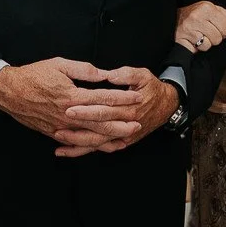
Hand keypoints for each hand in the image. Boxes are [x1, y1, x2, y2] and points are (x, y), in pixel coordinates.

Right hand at [0, 58, 142, 149]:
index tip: (137, 96)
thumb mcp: (59, 65)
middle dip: (122, 123)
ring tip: (126, 138)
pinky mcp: (54, 133)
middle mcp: (69, 114)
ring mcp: (62, 126)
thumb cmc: (34, 75)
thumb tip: (103, 74)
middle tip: (139, 123)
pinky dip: (91, 146)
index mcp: (72, 95)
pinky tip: (102, 147)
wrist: (10, 92)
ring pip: (91, 136)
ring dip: (110, 138)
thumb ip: (84, 70)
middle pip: (102, 122)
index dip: (123, 98)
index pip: (104, 98)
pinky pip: (76, 143)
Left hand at [58, 67, 177, 157]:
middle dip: (77, 131)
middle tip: (58, 127)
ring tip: (59, 142)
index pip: (105, 110)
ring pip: (99, 144)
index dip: (86, 110)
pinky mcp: (122, 142)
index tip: (69, 108)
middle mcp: (126, 125)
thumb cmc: (152, 88)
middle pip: (99, 130)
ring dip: (78, 145)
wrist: (167, 105)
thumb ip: (126, 74)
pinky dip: (84, 151)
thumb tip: (109, 75)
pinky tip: (67, 151)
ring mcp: (124, 136)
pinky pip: (101, 149)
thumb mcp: (143, 75)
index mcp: (130, 107)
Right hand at [174, 1, 225, 52]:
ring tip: (199, 36)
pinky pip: (200, 49)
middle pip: (220, 36)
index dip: (223, 30)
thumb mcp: (213, 12)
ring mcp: (189, 28)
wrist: (173, 20)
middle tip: (206, 32)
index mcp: (207, 7)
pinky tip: (193, 41)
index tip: (215, 27)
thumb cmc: (195, 16)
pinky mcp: (183, 39)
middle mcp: (197, 16)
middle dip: (215, 37)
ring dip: (206, 43)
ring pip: (210, 44)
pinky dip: (198, 48)